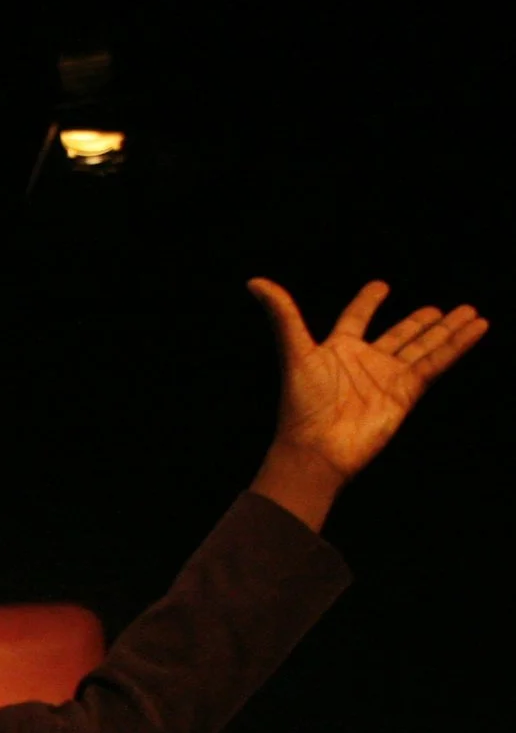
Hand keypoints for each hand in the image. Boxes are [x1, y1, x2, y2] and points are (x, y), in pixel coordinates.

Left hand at [246, 278, 486, 527]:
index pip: (355, 318)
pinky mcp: (407, 391)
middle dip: (420, 321)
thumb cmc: (302, 405)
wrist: (318, 450)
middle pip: (400, 334)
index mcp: (337, 349)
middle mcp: (365, 362)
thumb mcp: (294, 352)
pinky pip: (437, 363)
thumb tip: (255, 282)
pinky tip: (477, 327)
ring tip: (469, 312)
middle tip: (440, 308)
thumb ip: (282, 315)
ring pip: (424, 346)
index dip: (367, 302)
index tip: (380, 286)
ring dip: (447, 330)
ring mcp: (388, 377)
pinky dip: (457, 345)